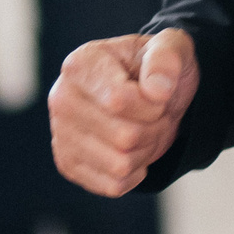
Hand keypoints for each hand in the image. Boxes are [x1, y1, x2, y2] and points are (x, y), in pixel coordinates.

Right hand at [50, 28, 197, 196]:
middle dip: (153, 129)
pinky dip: (134, 173)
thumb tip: (156, 91)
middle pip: (124, 137)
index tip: (158, 95)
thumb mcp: (172, 48)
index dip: (153, 106)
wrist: (145, 92)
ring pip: (120, 165)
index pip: (119, 101)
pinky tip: (132, 149)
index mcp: (80, 64)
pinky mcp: (68, 163)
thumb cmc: (155, 68)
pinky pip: (113, 186)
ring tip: (143, 128)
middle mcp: (62, 98)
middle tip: (155, 114)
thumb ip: (167, 57)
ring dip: (145, 151)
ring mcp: (61, 133)